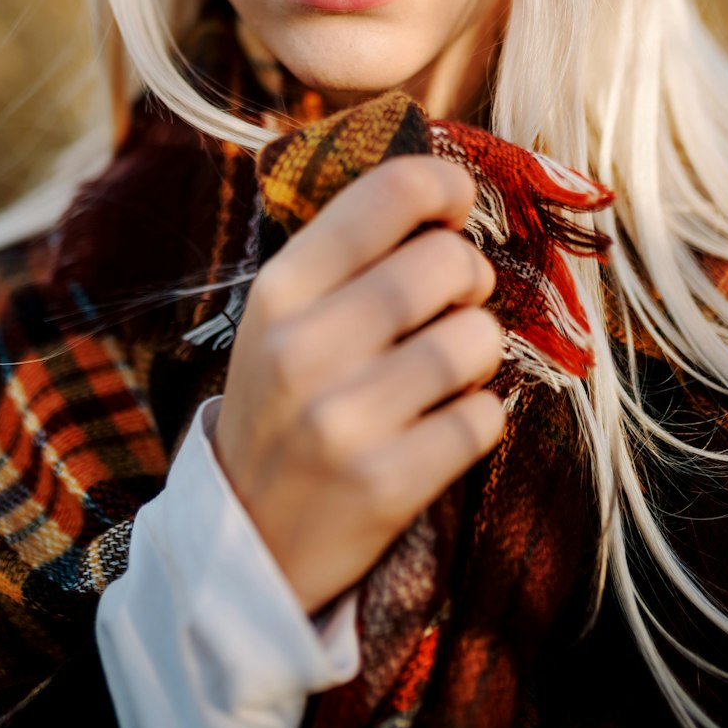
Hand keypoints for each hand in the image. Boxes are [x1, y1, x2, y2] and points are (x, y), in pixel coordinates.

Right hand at [212, 156, 505, 614]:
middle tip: (452, 303)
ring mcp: (342, 418)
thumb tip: (446, 188)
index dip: (444, 185)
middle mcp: (304, 346)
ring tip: (443, 371)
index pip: (388, 192)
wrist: (243, 542)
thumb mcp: (282, 317)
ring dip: (479, 350)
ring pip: (477, 337)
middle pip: (448, 261)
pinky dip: (478, 417)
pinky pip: (484, 418)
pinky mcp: (385, 484)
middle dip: (470, 277)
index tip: (456, 205)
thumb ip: (348, 254)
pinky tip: (440, 426)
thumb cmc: (281, 406)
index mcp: (279, 289)